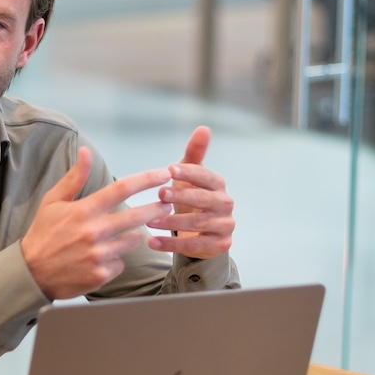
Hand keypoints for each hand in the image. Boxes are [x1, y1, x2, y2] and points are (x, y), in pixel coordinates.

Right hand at [20, 147, 172, 299]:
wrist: (30, 273)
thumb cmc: (42, 234)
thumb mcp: (52, 202)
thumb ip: (74, 178)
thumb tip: (85, 152)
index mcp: (83, 211)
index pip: (122, 189)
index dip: (147, 180)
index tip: (164, 174)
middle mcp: (93, 232)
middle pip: (137, 216)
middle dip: (157, 209)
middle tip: (166, 205)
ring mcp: (98, 255)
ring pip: (133, 240)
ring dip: (133, 236)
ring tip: (123, 234)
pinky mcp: (100, 275)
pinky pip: (121, 263)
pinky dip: (116, 259)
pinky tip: (102, 258)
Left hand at [146, 126, 233, 259]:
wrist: (201, 234)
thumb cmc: (192, 199)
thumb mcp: (189, 177)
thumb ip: (194, 154)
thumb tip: (204, 128)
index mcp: (218, 184)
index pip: (206, 176)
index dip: (189, 173)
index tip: (169, 170)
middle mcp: (225, 204)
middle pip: (203, 200)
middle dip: (181, 197)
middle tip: (159, 195)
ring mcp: (225, 225)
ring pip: (198, 224)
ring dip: (172, 223)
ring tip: (149, 223)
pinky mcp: (219, 245)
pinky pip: (196, 246)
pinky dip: (172, 245)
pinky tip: (153, 243)